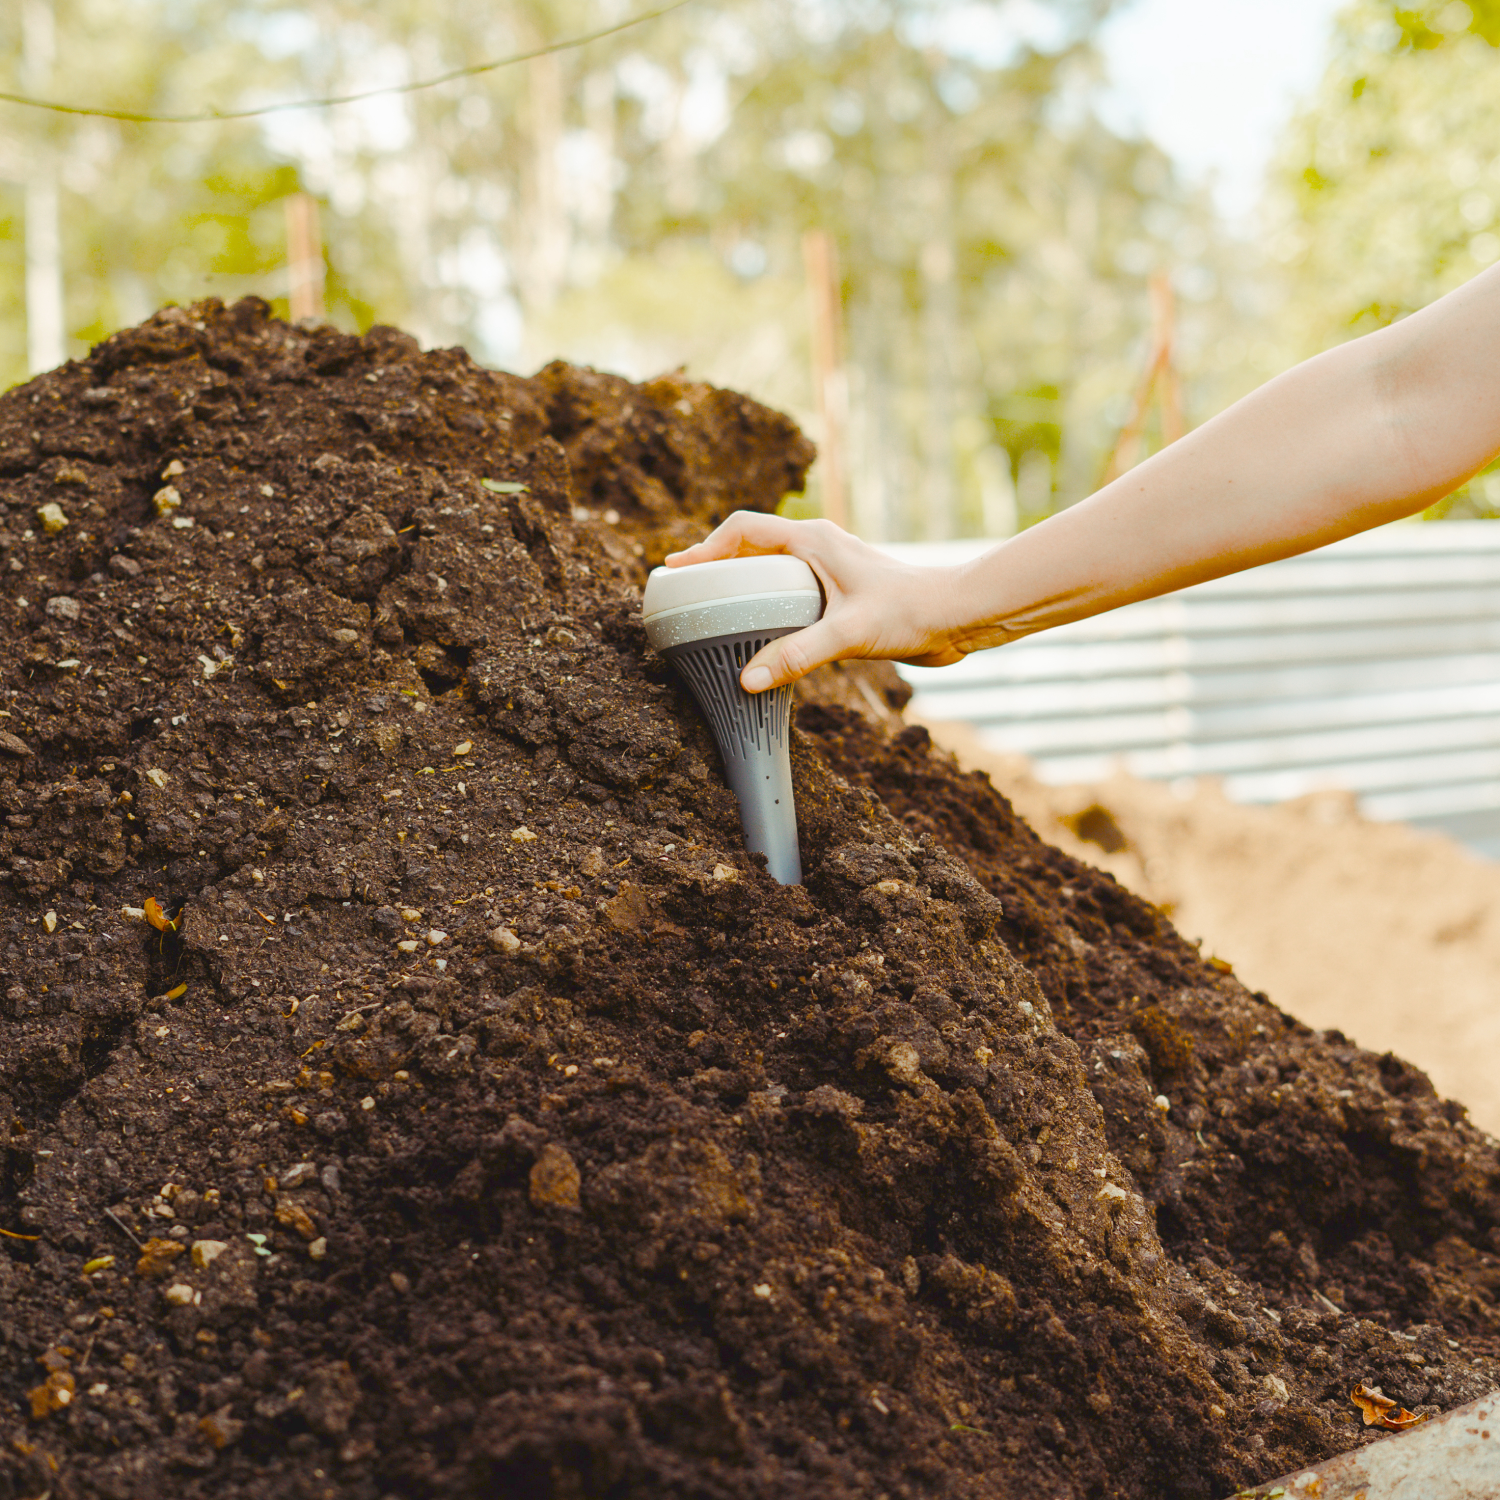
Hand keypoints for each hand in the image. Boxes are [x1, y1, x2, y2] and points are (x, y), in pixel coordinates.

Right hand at [664, 512, 969, 692]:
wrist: (958, 616)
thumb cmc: (911, 611)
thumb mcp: (848, 633)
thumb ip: (797, 655)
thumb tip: (746, 681)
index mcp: (813, 540)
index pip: (743, 529)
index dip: (705, 548)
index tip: (677, 570)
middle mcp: (818, 548)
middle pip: (752, 546)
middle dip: (717, 566)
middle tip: (686, 593)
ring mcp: (830, 570)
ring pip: (772, 570)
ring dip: (742, 586)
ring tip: (713, 614)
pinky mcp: (842, 594)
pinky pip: (791, 593)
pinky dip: (767, 606)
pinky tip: (761, 636)